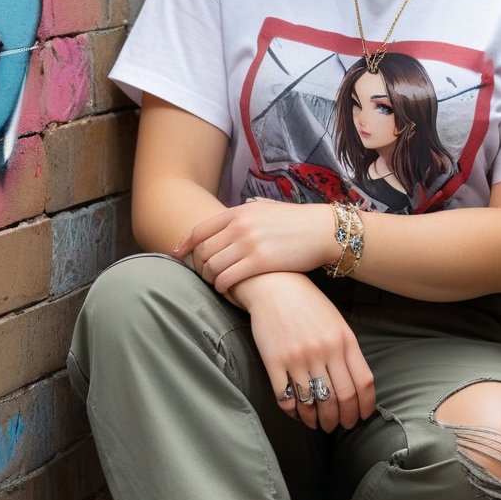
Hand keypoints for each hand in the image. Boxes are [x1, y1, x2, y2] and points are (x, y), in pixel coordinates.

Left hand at [174, 199, 334, 293]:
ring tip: (218, 286)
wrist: (324, 231)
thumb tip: (242, 207)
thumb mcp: (270, 208)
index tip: (176, 254)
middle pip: (203, 251)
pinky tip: (229, 292)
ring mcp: (249, 243)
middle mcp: (240, 226)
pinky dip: (223, 288)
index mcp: (239, 212)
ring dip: (211, 280)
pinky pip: (228, 279)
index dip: (184, 244)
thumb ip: (251, 209)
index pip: (200, 229)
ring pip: (213, 267)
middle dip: (199, 267)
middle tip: (205, 277)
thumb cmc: (298, 222)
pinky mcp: (260, 262)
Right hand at [238, 273, 375, 432]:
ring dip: (318, 420)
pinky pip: (286, 397)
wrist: (274, 286)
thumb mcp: (336, 322)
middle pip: (340, 398)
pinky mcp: (274, 361)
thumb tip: (356, 386)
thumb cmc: (308, 304)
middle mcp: (324, 350)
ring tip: (319, 424)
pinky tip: (298, 414)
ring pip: (314, 402)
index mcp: (344, 340)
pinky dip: (294, 412)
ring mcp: (298, 357)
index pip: (362, 383)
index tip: (361, 416)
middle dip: (342, 419)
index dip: (365, 406)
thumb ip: (347, 350)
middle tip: (339, 426)